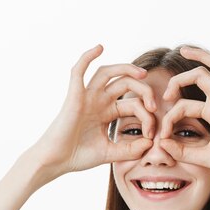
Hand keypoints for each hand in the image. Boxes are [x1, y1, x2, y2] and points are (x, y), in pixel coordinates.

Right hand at [27, 44, 155, 183]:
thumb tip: (150, 143)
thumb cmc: (78, 157)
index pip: (133, 105)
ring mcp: (86, 97)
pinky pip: (79, 71)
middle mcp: (98, 101)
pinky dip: (87, 57)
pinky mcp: (74, 96)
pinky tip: (99, 48)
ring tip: (143, 74)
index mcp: (107, 112)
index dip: (147, 117)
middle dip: (144, 92)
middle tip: (154, 106)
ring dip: (127, 69)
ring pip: (108, 72)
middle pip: (125, 84)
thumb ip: (130, 149)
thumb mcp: (110, 153)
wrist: (56, 162)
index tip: (152, 134)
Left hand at [158, 43, 209, 185]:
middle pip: (200, 77)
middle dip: (178, 79)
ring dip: (201, 56)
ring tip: (183, 50)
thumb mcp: (202, 156)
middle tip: (165, 94)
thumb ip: (182, 151)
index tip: (163, 136)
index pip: (186, 105)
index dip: (170, 117)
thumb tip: (161, 144)